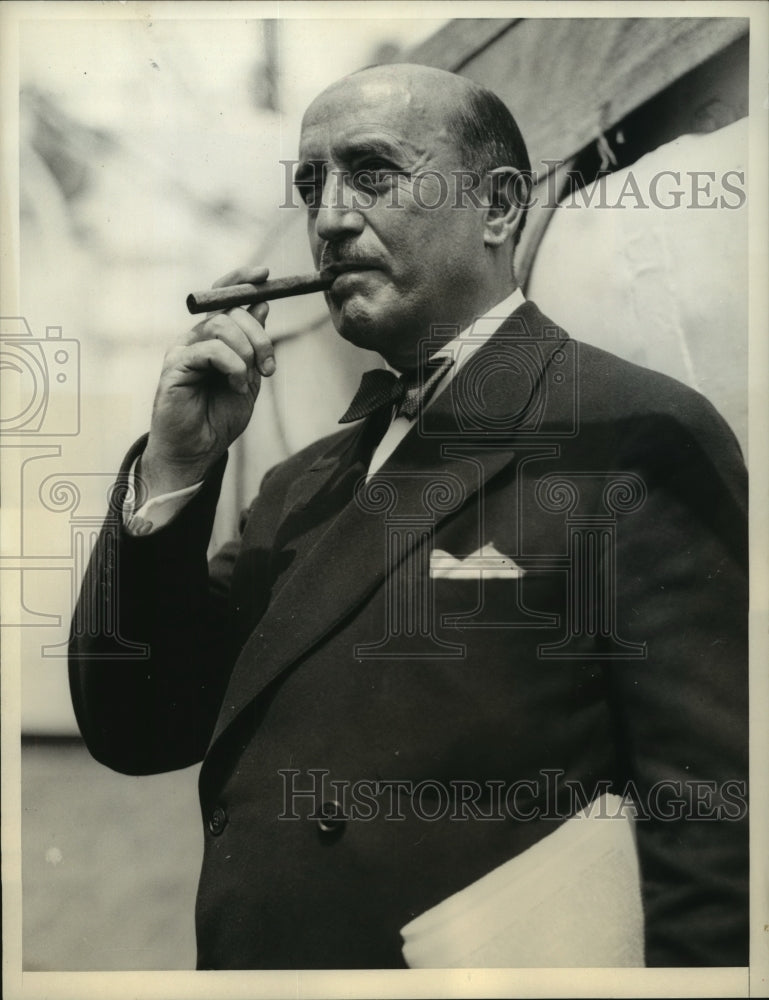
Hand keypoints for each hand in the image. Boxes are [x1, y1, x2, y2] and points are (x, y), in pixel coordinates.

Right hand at [140, 266, 274, 496]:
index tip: (264, 274)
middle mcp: (195, 338)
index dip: (241, 280)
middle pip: (230, 312)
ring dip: (246, 352)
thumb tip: (261, 305)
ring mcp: (183, 350)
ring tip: (246, 380)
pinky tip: (235, 385)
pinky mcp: (176, 366)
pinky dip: (231, 365)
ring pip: (221, 326)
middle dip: (259, 336)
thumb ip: (253, 346)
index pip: (223, 297)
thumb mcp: (247, 378)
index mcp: (212, 338)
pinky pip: (209, 350)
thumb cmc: (218, 419)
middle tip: (267, 367)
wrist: (196, 451)